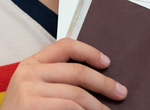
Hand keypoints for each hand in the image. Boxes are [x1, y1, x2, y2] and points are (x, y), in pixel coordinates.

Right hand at [0, 38, 127, 109]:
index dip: (89, 51)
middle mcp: (28, 73)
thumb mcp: (33, 90)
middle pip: (77, 71)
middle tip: (120, 92)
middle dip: (104, 83)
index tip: (107, 62)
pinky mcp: (32, 105)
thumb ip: (55, 79)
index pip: (64, 45)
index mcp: (30, 63)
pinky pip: (70, 108)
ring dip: (97, 106)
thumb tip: (95, 78)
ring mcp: (29, 90)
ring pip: (77, 94)